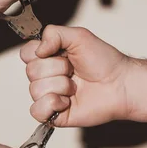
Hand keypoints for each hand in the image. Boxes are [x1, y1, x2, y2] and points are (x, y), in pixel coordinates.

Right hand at [21, 25, 139, 126]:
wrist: (120, 84)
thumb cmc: (104, 61)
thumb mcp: (79, 36)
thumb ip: (53, 33)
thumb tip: (38, 49)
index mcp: (49, 57)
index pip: (26, 53)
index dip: (41, 52)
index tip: (61, 52)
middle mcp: (46, 76)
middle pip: (31, 71)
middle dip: (57, 68)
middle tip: (74, 69)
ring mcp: (49, 96)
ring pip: (35, 90)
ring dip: (60, 86)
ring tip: (76, 86)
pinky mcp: (54, 114)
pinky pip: (36, 111)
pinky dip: (52, 104)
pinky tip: (68, 101)